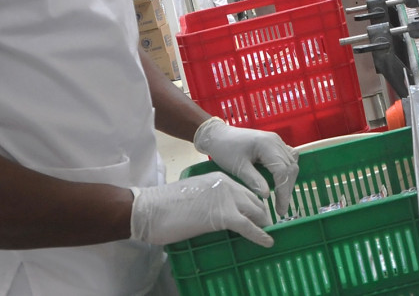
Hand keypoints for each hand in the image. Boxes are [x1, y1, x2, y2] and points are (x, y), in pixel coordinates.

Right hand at [129, 172, 273, 246]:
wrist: (150, 209)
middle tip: (266, 224)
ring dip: (263, 223)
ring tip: (268, 232)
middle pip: (253, 200)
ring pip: (255, 211)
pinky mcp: (224, 216)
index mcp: (219, 178)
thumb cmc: (165, 205)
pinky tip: (268, 240)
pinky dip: (260, 234)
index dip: (253, 203)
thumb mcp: (194, 195)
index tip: (258, 213)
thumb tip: (215, 212)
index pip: (244, 190)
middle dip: (261, 213)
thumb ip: (209, 199)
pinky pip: (249, 226)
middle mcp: (227, 185)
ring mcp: (227, 199)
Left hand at [195, 117, 298, 217]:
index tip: (280, 210)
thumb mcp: (238, 167)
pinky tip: (279, 182)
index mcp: (267, 145)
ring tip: (280, 198)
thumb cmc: (224, 149)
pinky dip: (285, 171)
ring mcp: (276, 141)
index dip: (284, 192)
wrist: (218, 135)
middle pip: (290, 167)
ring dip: (288, 181)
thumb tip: (268, 195)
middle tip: (281, 208)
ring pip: (291, 163)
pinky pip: (286, 158)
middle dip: (287, 189)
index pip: (282, 171)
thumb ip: (253, 181)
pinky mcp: (274, 144)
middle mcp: (276, 141)